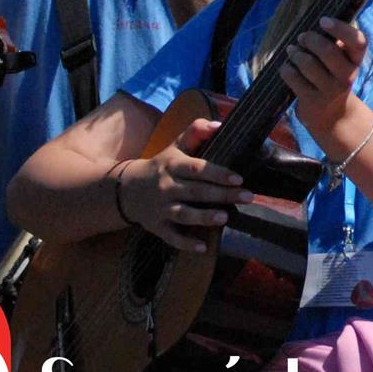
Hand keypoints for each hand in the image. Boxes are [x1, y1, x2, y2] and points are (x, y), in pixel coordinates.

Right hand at [120, 117, 253, 252]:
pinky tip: (202, 247)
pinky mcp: (156, 226)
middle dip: (222, 195)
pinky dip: (185, 243)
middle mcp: (167, 187)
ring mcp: (160, 208)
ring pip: (183, 214)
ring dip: (203, 217)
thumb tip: (219, 124)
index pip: (197, 169)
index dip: (218, 173)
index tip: (239, 178)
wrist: (124, 189)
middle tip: (248, 197)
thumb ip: (195, 132)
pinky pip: (170, 236)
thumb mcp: (174, 147)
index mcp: (173, 166)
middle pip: (196, 191)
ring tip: (224, 218)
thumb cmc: (160, 166)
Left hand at [280, 15, 369, 155]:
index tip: (323, 20)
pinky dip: (287, 68)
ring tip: (292, 51)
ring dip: (296, 53)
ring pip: (308, 63)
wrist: (333, 116)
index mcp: (356, 61)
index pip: (358, 41)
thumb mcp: (342, 63)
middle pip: (328, 51)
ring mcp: (330, 90)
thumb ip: (335, 44)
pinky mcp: (312, 100)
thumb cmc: (333, 78)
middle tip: (302, 37)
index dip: (341, 28)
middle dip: (310, 39)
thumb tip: (313, 25)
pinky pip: (293, 77)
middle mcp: (348, 76)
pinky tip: (287, 67)